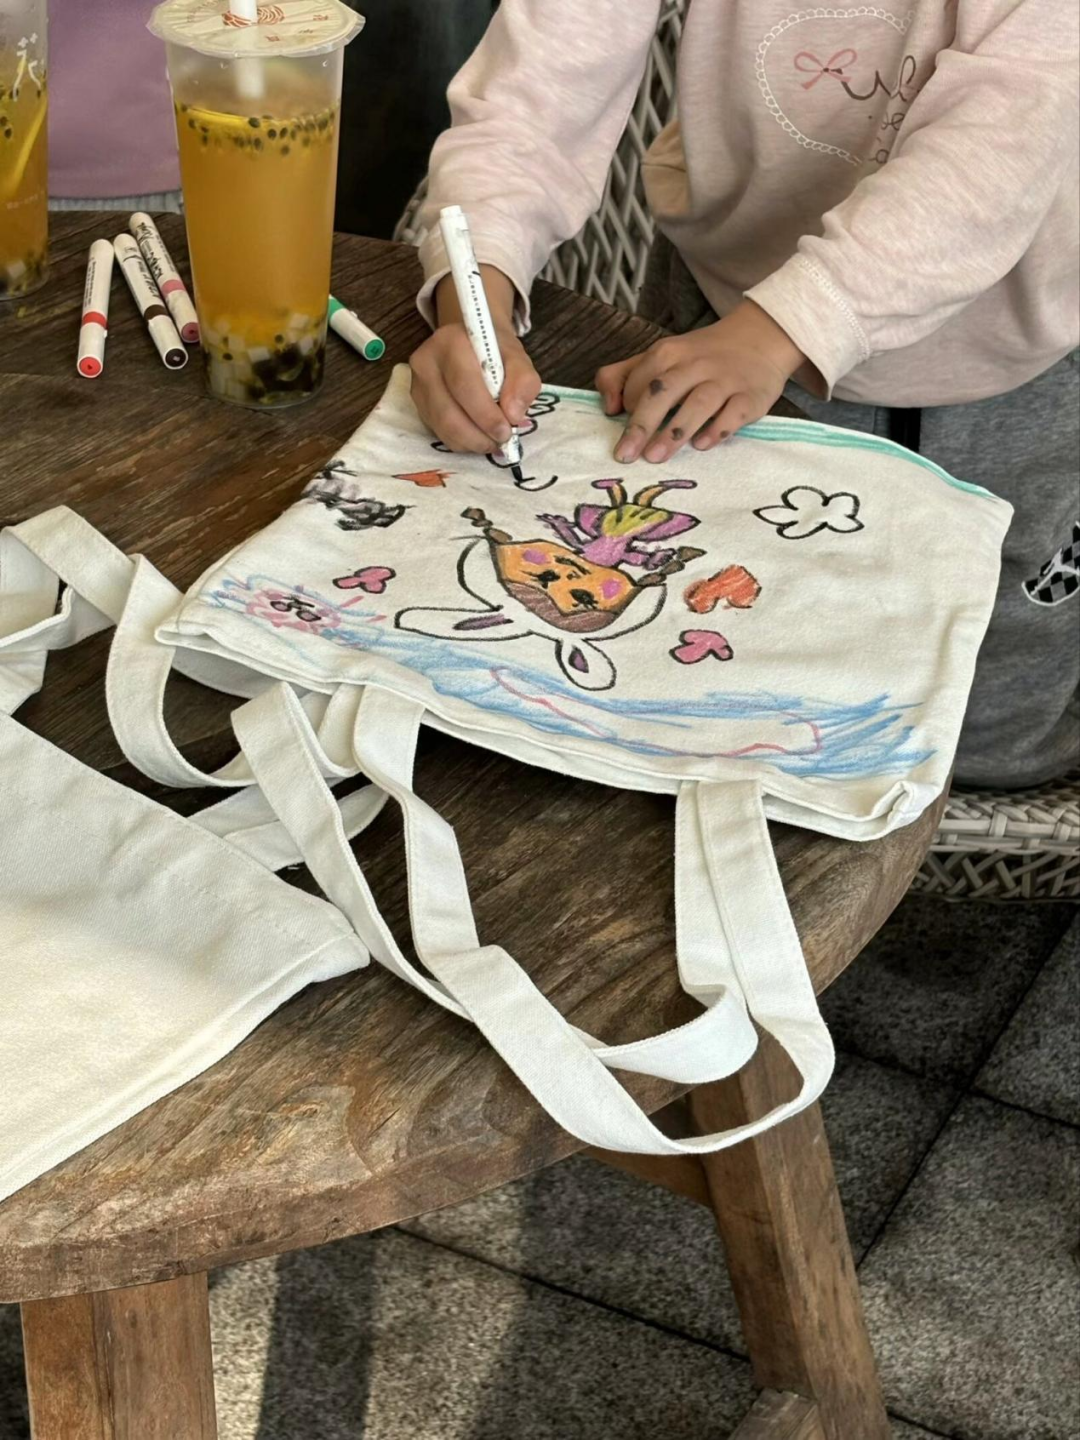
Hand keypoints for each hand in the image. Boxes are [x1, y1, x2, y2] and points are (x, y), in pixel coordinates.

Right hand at [410, 266, 541, 453]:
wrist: (469, 341)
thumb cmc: (494, 350)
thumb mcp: (517, 358)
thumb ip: (523, 382)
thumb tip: (513, 415)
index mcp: (451, 343)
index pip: (464, 384)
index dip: (485, 415)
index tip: (506, 431)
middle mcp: (426, 363)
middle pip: (447, 412)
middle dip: (477, 435)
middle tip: (501, 442)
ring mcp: (418, 385)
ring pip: (441, 426)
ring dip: (470, 442)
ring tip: (492, 442)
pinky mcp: (418, 404)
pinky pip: (438, 431)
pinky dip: (460, 441)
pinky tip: (477, 437)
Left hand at [594, 300, 804, 462]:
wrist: (760, 337)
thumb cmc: (700, 356)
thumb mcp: (662, 356)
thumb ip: (625, 375)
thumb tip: (609, 407)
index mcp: (669, 352)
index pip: (640, 381)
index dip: (629, 406)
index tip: (626, 429)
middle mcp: (697, 364)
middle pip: (664, 391)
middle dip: (642, 423)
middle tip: (626, 454)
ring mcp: (726, 380)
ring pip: (699, 403)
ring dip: (675, 431)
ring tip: (655, 456)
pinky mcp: (751, 396)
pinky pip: (734, 413)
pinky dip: (718, 429)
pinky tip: (701, 445)